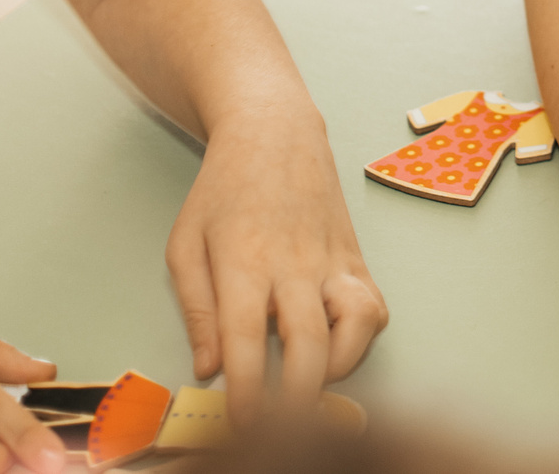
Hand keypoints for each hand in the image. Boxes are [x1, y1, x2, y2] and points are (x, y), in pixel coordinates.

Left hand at [165, 105, 387, 420]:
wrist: (276, 132)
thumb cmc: (223, 189)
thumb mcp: (185, 244)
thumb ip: (196, 310)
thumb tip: (210, 368)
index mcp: (242, 260)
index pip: (247, 339)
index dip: (247, 389)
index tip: (241, 424)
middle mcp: (294, 262)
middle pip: (309, 342)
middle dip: (299, 396)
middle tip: (281, 426)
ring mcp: (332, 259)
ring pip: (356, 326)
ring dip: (338, 368)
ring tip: (309, 384)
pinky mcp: (355, 258)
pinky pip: (374, 309)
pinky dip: (361, 339)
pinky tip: (335, 348)